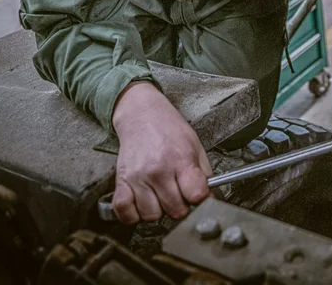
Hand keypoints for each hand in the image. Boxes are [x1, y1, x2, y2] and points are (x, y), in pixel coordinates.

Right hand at [111, 81, 212, 223]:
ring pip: (151, 216)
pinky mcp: (121, 182)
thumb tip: (210, 197)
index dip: (200, 198)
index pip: (196, 195)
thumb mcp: (195, 146)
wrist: (142, 115)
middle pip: (175, 210)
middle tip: (178, 193)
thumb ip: (204, 173)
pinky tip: (142, 202)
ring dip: (158, 210)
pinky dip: (133, 214)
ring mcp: (138, 178)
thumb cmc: (170, 130)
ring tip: (160, 195)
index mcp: (181, 160)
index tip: (197, 194)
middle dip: (181, 206)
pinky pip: (125, 213)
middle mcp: (158, 171)